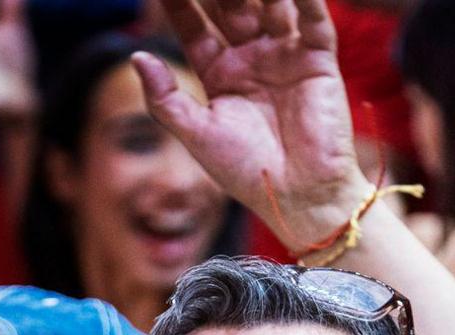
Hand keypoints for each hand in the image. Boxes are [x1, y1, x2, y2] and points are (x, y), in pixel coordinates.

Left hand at [135, 0, 371, 246]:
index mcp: (220, 74)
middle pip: (231, 8)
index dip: (178, 4)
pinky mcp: (318, 62)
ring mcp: (285, 57)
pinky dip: (306, 1)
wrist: (300, 196)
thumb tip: (136, 56)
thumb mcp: (197, 134)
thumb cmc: (247, 171)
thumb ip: (165, 98)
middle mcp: (252, 59)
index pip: (195, 27)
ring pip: (270, 7)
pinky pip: (313, 22)